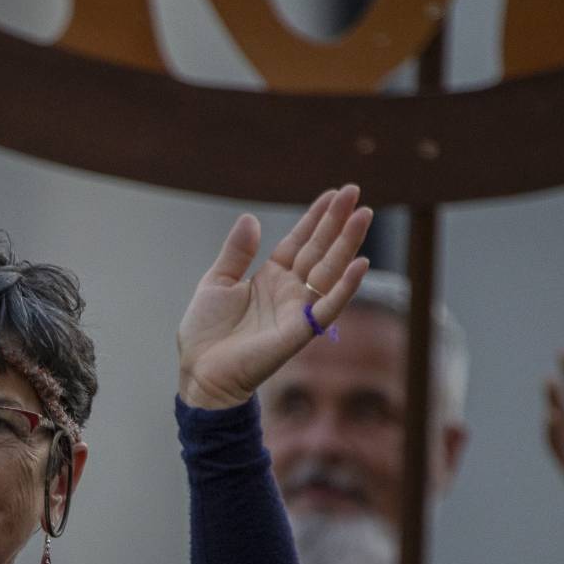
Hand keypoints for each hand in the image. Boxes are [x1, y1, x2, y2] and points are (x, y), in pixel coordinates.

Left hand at [177, 185, 373, 409]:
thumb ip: (236, 253)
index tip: (334, 193)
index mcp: (270, 277)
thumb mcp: (216, 283)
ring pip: (329, 271)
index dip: (316, 217)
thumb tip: (250, 218)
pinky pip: (327, 308)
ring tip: (364, 215)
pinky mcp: (298, 332)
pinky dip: (345, 288)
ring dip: (347, 244)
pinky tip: (360, 265)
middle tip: (355, 191)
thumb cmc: (206, 332)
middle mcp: (289, 290)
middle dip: (337, 221)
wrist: (199, 372)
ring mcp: (296, 310)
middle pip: (319, 249)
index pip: (300, 241)